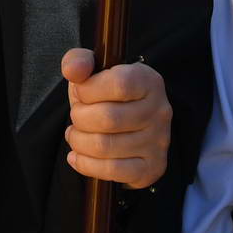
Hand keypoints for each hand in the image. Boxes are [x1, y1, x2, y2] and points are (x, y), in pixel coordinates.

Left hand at [60, 49, 169, 188]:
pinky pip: (111, 171)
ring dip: (78, 141)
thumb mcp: (93, 70)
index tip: (81, 93)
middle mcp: (160, 110)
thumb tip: (73, 71)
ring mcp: (158, 142)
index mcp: (148, 81)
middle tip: (76, 117)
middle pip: (107, 118)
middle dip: (79, 118)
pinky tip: (78, 155)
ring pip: (104, 146)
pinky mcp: (151, 168)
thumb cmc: (107, 95)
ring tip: (75, 135)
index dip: (89, 90)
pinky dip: (85, 164)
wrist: (129, 125)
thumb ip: (79, 61)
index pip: (119, 84)